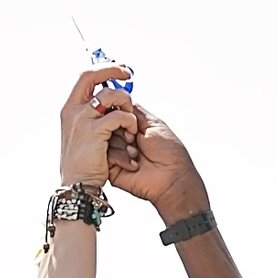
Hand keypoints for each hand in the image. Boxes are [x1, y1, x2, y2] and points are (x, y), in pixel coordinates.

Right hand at [59, 67, 137, 189]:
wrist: (81, 189)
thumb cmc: (87, 168)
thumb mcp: (90, 137)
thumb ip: (99, 117)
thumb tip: (118, 100)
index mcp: (72, 111)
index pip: (84, 78)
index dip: (102, 70)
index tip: (120, 70)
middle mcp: (73, 112)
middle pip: (90, 75)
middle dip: (111, 70)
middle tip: (127, 73)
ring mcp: (81, 120)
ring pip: (111, 94)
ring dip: (127, 108)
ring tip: (130, 132)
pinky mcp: (93, 131)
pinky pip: (119, 116)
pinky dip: (130, 126)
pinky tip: (130, 145)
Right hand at [106, 101, 207, 221]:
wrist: (172, 177)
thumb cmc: (170, 153)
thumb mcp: (153, 123)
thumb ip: (134, 111)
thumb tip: (120, 100)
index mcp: (133, 128)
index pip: (115, 113)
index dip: (118, 112)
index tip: (124, 114)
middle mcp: (124, 139)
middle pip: (107, 124)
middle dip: (120, 128)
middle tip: (134, 137)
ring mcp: (118, 153)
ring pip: (104, 139)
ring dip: (122, 144)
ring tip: (137, 152)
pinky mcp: (113, 168)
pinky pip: (106, 155)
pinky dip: (121, 157)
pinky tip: (134, 163)